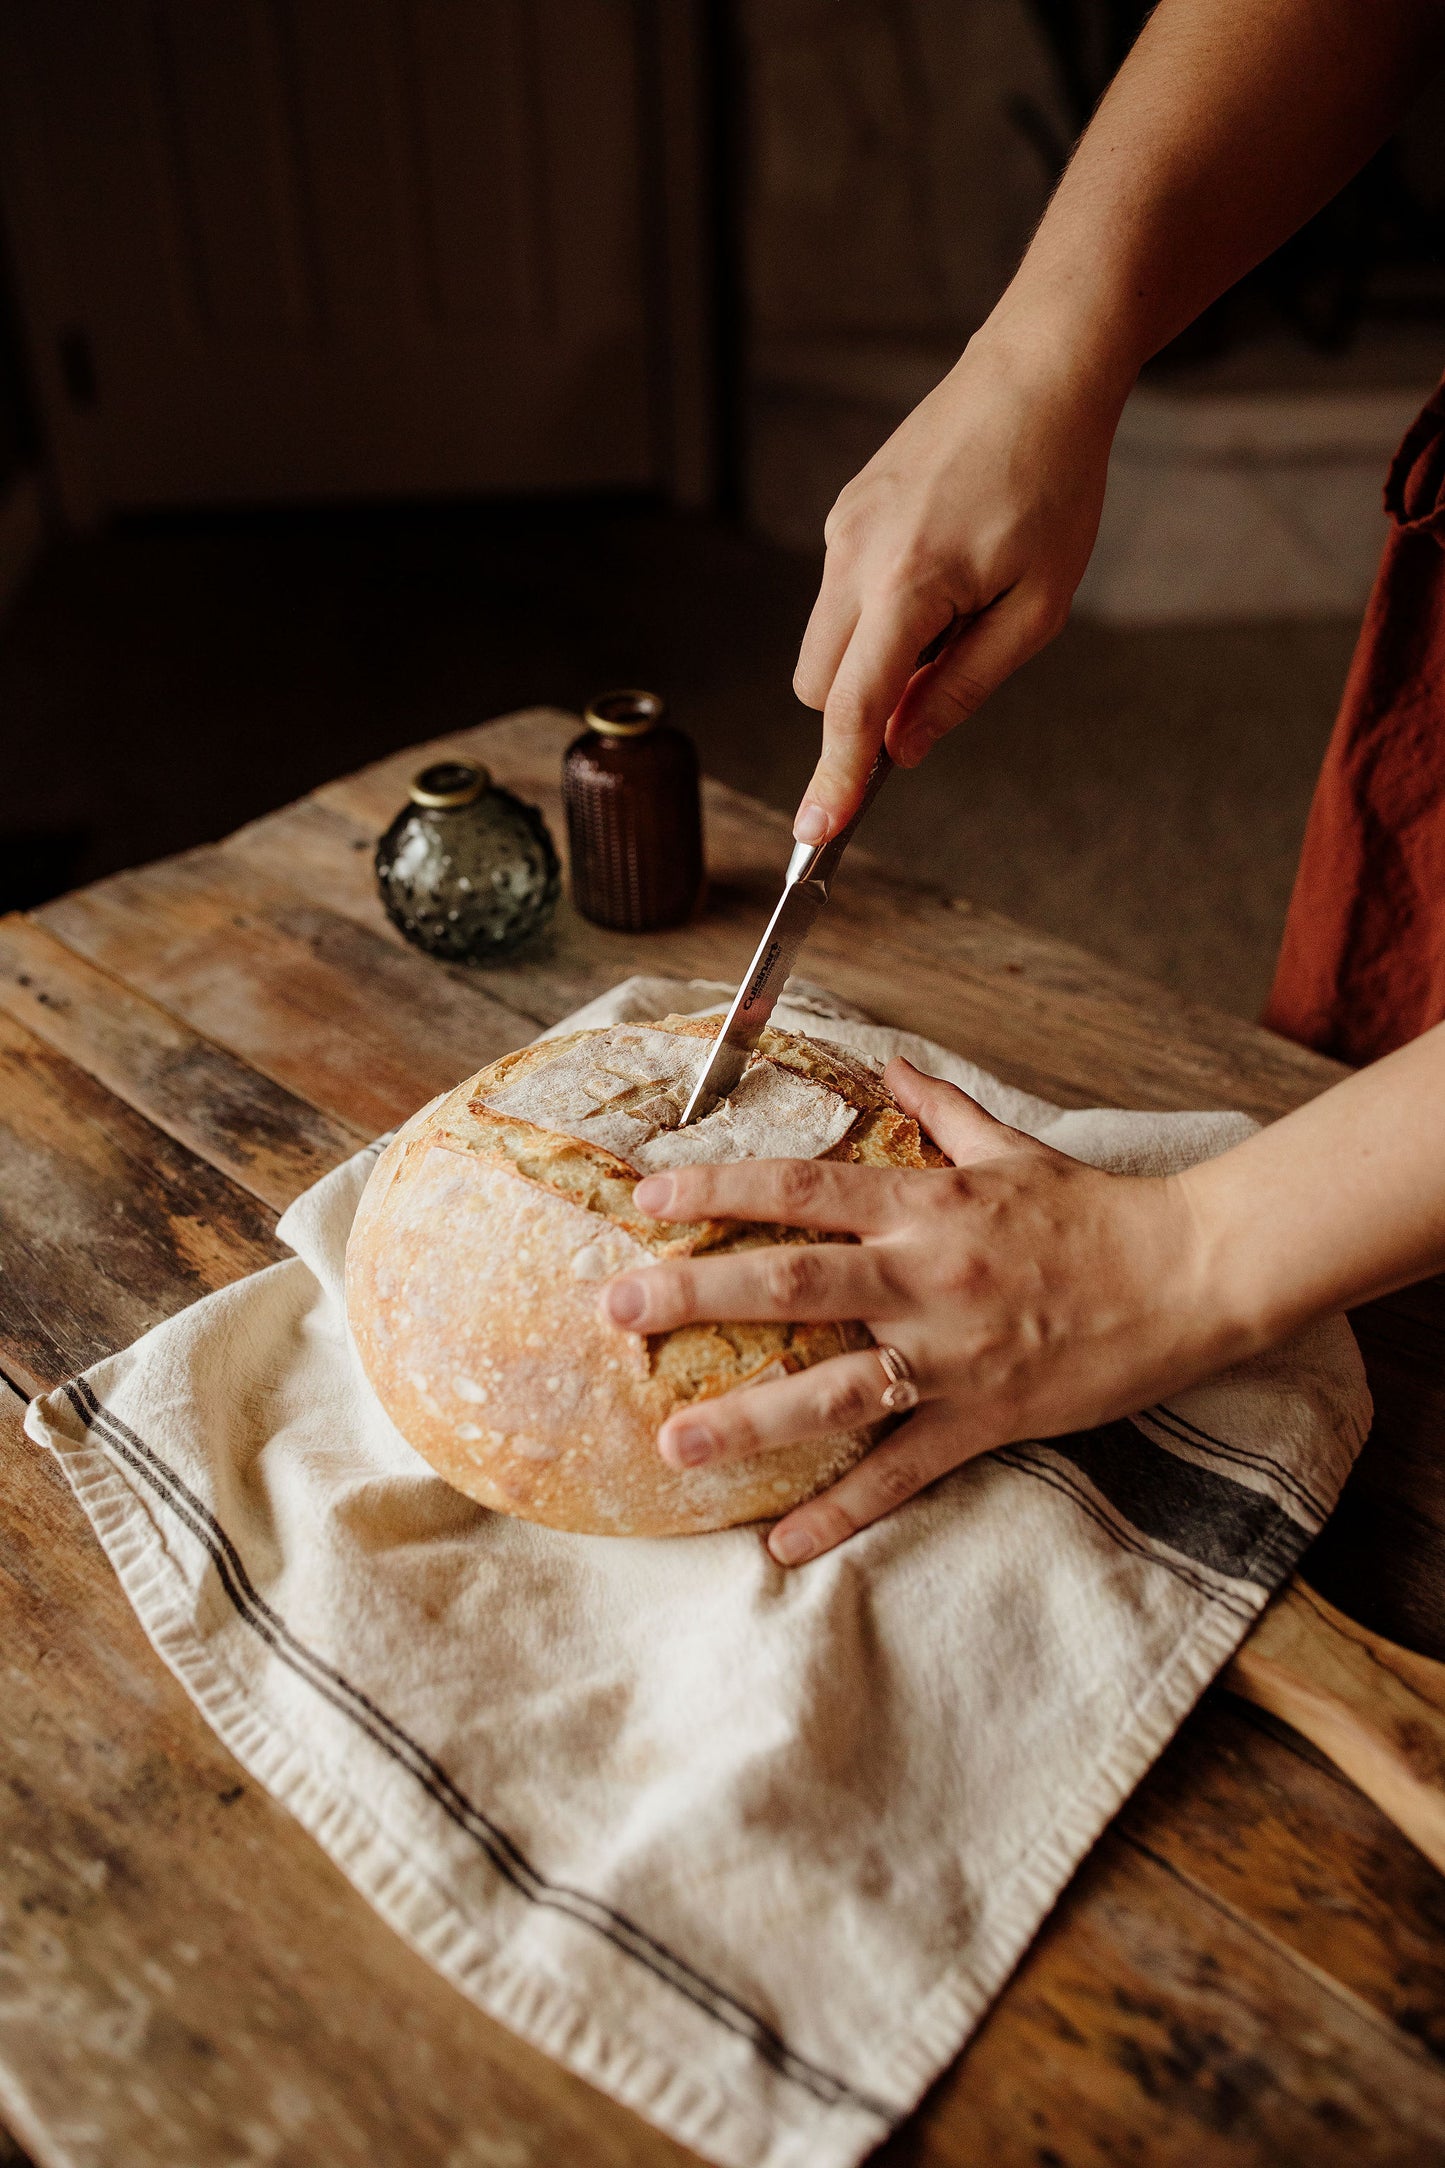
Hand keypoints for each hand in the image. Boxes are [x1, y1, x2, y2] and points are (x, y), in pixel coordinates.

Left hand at [598, 1059, 1252, 1566]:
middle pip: (792, 1280)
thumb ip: (940, 1108)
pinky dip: (841, 1512)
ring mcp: (952, 1354)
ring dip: (748, 1418)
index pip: (800, 1188)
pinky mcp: (984, 1418)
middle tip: (616, 1312)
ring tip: (674, 1442)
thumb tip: (890, 1062)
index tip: (648, 1201)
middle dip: (696, 1294)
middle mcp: (925, 1275)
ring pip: (833, 1388)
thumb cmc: (1097, 1209)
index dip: (720, 1189)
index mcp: (925, 1203)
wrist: (1193, 1272)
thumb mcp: (1013, 1145)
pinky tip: (780, 1544)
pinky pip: (900, 1472)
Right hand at [790, 326, 1124, 844]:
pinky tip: (941, 573)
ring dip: (871, 664)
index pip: (853, 708)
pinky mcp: (844, 513)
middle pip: (818, 687)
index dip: (836, 777)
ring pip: (822, 645)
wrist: (1037, 373)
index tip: (815, 833)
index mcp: (907, 584)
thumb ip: (964, 687)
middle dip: (859, 714)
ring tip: (955, 612)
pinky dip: (875, 619)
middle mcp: (854, 556)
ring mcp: (841, 531)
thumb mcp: (1037, 608)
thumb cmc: (1054, 485)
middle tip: (939, 685)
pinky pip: (839, 599)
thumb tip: (905, 748)